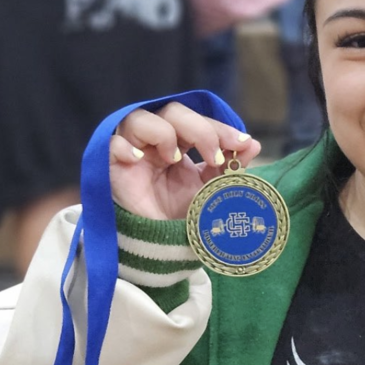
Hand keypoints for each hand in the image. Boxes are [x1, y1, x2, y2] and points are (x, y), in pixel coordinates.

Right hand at [109, 103, 260, 220]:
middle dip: (199, 129)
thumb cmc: (184, 219)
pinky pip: (111, 145)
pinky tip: (138, 159)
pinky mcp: (112, 168)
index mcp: (180, 144)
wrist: (162, 251)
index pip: (198, 121)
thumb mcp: (212, 191)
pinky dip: (124, 147)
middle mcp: (155, 143)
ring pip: (139, 119)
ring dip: (163, 133)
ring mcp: (132, 153)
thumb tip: (252, 143)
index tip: (241, 143)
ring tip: (175, 159)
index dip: (220, 128)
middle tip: (214, 156)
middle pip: (172, 113)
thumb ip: (230, 167)